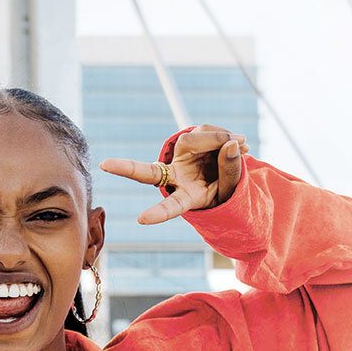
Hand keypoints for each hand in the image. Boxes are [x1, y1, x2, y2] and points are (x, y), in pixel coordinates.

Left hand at [99, 127, 246, 225]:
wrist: (230, 172)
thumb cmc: (228, 189)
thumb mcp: (233, 188)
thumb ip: (232, 169)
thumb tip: (230, 143)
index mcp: (186, 197)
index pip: (170, 206)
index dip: (158, 212)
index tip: (141, 220)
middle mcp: (175, 177)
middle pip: (149, 172)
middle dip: (127, 169)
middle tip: (106, 166)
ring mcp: (178, 157)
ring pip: (194, 140)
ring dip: (220, 138)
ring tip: (245, 145)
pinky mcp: (187, 140)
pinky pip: (204, 130)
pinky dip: (223, 133)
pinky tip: (239, 142)